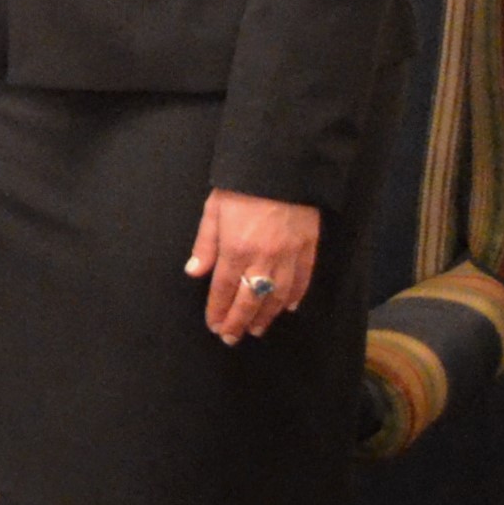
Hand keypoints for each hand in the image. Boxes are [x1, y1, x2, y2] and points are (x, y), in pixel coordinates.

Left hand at [187, 187, 322, 343]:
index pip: (224, 289)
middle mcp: (263, 258)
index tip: (215, 326)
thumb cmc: (242, 186)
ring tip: (256, 328)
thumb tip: (194, 272)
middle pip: (250, 300)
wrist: (282, 166)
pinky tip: (288, 308)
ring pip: (278, 296)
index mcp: (236, 249)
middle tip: (232, 338)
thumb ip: (205, 244)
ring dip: (266, 316)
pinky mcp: (309, 249)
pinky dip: (295, 297)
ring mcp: (289, 256)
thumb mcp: (213, 210)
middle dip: (239, 322)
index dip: (219, 311)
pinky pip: (303, 280)